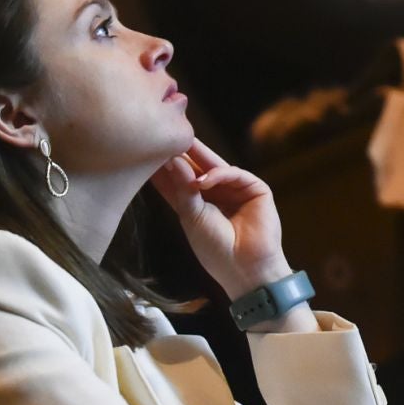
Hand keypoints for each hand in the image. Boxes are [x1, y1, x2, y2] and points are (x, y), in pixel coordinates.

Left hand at [150, 141, 293, 302]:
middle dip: (183, 154)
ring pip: (216, 167)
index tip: (147, 153)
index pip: (179, 180)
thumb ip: (183, 190)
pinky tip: (203, 180)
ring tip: (178, 152)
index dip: (165, 168)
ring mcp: (237, 190)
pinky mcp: (256, 189)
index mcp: (199, 204)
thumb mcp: (191, 218)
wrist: (243, 269)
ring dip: (197, 160)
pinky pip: (236, 174)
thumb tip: (172, 162)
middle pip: (198, 168)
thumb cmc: (215, 250)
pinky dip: (219, 174)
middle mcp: (218, 194)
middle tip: (166, 135)